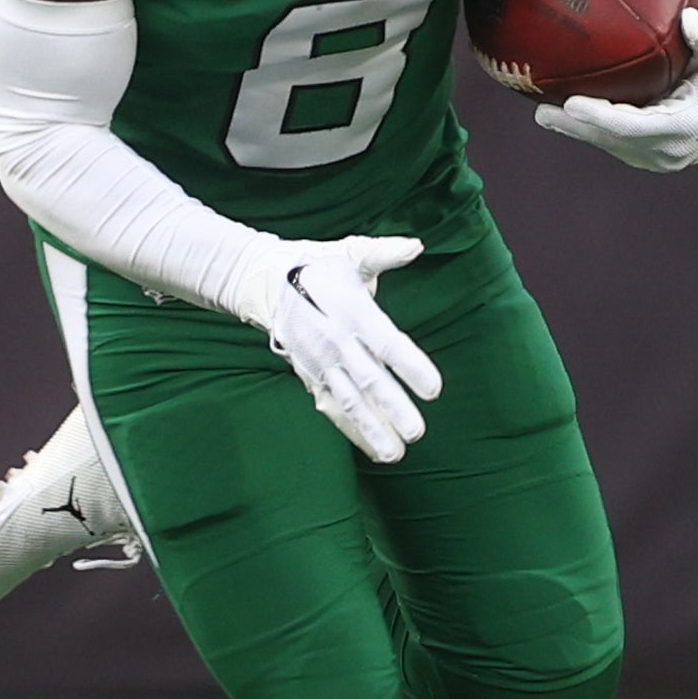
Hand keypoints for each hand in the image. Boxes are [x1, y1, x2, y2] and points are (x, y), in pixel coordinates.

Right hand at [241, 236, 441, 462]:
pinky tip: (371, 447)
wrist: (265, 283)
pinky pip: (332, 406)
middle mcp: (336, 341)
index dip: (410, 366)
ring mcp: (321, 363)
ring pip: (349, 401)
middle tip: (416, 431)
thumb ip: (384, 253)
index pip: (386, 343)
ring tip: (395, 453)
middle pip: (368, 380)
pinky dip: (351, 428)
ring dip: (371, 428)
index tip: (433, 389)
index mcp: (352, 311)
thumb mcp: (350, 254)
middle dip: (392, 408)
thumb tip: (416, 245)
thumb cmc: (318, 266)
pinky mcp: (310, 376)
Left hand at [536, 10, 697, 172]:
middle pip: (613, 140)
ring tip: (544, 113)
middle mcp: (671, 150)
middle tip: (542, 112)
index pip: (633, 126)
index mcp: (686, 126)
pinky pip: (616, 144)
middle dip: (577, 128)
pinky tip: (565, 116)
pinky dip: (591, 131)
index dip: (600, 118)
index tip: (572, 103)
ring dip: (578, 131)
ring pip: (611, 145)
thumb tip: (686, 17)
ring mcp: (661, 158)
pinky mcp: (651, 157)